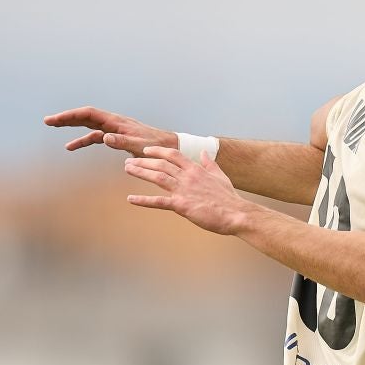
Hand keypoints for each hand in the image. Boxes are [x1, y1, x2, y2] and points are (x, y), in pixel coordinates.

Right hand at [44, 106, 175, 156]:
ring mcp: (112, 129)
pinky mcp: (114, 137)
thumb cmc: (156, 146)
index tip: (56, 120)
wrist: (168, 146)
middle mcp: (112, 122)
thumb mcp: (140, 145)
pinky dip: (82, 140)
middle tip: (47, 121)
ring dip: (70, 125)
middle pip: (84, 116)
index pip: (89, 114)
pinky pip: (94, 136)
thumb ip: (122, 141)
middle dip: (66, 117)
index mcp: (116, 122)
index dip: (71, 116)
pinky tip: (70, 147)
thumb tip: (104, 137)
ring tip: (53, 126)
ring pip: (87, 124)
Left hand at [123, 148, 248, 234]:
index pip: (173, 154)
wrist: (237, 214)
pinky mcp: (182, 205)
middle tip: (129, 161)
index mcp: (196, 169)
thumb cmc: (230, 198)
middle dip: (143, 160)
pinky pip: (158, 202)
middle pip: (161, 164)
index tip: (147, 150)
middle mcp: (188, 177)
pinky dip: (143, 200)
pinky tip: (131, 199)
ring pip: (158, 176)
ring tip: (128, 169)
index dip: (158, 151)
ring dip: (141, 171)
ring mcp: (184, 190)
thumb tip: (204, 153)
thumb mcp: (221, 176)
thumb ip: (210, 164)